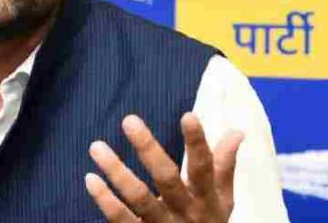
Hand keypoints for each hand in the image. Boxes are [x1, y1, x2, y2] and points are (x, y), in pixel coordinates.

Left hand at [85, 113, 243, 222]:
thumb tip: (236, 131)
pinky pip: (121, 220)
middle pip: (167, 179)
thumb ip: (224, 166)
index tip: (188, 115)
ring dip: (117, 171)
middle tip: (129, 120)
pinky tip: (91, 179)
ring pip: (139, 198)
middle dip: (148, 149)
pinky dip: (105, 201)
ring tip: (96, 147)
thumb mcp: (221, 200)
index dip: (197, 143)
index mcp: (206, 199)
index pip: (204, 168)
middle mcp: (185, 212)